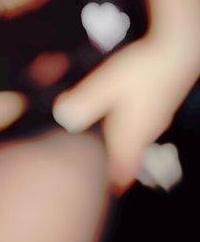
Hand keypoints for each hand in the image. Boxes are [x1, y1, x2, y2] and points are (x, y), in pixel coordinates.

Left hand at [52, 35, 199, 193]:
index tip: (93, 192)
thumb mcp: (106, 84)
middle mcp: (145, 132)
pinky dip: (124, 129)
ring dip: (116, 146)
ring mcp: (155, 119)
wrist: (180, 49)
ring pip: (133, 142)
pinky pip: (139, 126)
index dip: (108, 186)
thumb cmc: (144, 68)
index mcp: (131, 134)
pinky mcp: (159, 105)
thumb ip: (84, 102)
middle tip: (90, 169)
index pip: (121, 173)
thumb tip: (61, 118)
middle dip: (110, 167)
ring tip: (96, 143)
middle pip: (126, 160)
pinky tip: (113, 115)